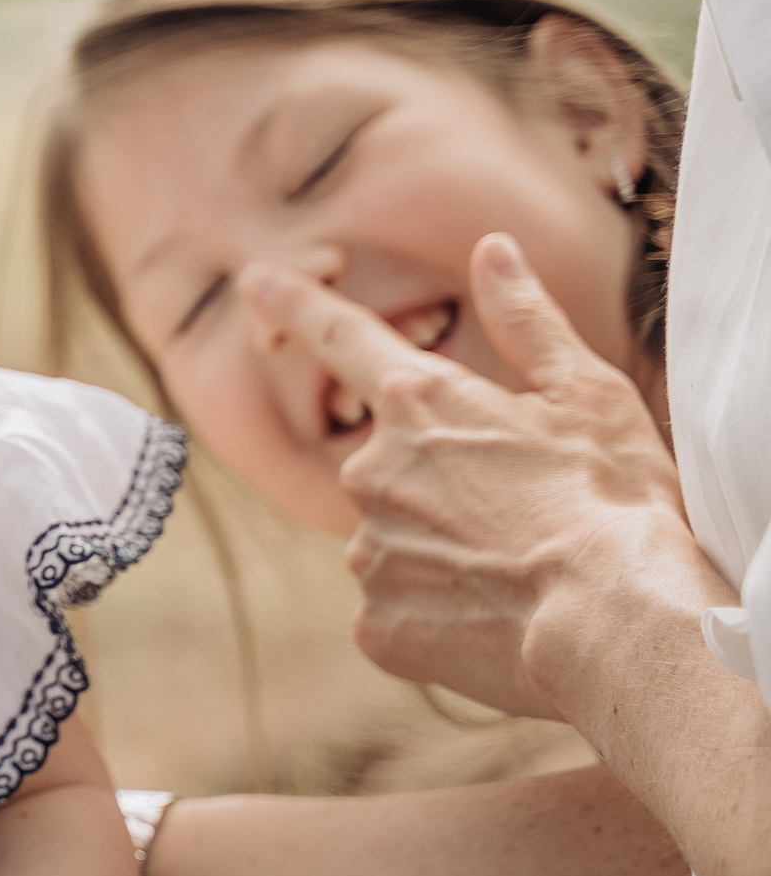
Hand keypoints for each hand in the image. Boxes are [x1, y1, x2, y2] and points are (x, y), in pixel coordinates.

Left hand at [242, 233, 688, 718]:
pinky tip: (494, 623)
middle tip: (524, 519)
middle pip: (392, 470)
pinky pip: (398, 612)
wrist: (617, 625)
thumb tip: (493, 250)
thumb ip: (528, 320)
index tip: (257, 282)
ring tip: (521, 576)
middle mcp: (371, 471)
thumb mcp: (587, 394)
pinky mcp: (374, 624)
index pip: (344, 338)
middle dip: (444, 491)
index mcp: (420, 402)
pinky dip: (439, 618)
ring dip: (443, 557)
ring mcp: (367, 551)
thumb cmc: (614, 503)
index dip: (299, 306)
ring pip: (396, 544)